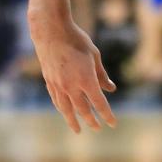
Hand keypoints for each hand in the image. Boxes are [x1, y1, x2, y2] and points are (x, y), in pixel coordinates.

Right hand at [31, 16, 116, 132]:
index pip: (99, 103)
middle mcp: (71, 86)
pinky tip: (65, 112)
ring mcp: (58, 85)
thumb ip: (102, 75)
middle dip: (91, 121)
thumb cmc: (76, 40)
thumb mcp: (94, 56)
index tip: (112, 124)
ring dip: (73, 120)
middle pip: (83, 110)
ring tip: (77, 130)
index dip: (107, 115)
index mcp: (86, 79)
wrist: (51, 31)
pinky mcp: (49, 81)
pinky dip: (62, 108)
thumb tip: (110, 89)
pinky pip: (56, 100)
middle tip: (97, 128)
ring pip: (66, 109)